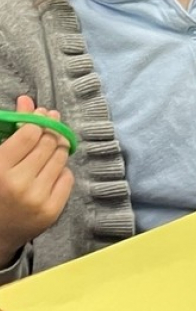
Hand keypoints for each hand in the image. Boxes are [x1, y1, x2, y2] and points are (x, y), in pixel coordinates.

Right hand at [0, 96, 73, 263]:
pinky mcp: (52, 211)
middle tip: (49, 128)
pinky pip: (67, 177)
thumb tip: (27, 99)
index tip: (39, 118)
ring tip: (47, 151)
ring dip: (57, 150)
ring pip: (61, 158)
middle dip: (51, 133)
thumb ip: (13, 129)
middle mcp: (19, 184)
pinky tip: (49, 172)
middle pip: (49, 144)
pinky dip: (61, 171)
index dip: (37, 123)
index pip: (30, 134)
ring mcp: (38, 199)